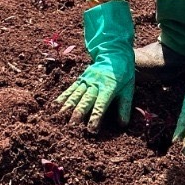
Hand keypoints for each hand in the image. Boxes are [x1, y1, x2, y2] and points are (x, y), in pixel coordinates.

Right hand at [56, 1, 135, 130]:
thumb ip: (124, 107)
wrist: (114, 54)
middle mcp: (95, 84)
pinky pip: (70, 89)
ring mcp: (86, 81)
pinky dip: (62, 97)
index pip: (101, 105)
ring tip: (59, 118)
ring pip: (75, 95)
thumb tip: (122, 124)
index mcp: (109, 88)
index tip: (91, 130)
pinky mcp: (80, 79)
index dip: (95, 118)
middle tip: (71, 127)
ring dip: (67, 107)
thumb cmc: (123, 74)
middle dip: (77, 114)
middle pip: (84, 101)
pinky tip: (55, 106)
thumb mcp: (128, 89)